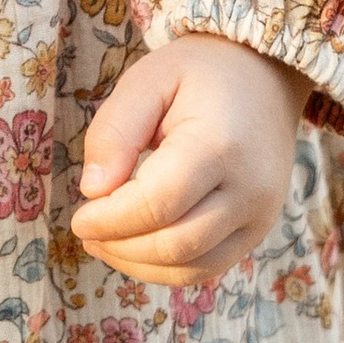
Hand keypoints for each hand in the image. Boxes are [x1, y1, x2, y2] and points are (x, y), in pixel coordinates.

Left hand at [71, 35, 308, 287]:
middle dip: (121, 247)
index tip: (79, 217)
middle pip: (178, 245)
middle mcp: (250, 190)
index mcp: (220, 145)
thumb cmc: (198, 73)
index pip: (159, 203)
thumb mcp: (148, 80)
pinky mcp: (258, 231)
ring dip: (140, 265)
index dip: (112, 220)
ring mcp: (260, 216)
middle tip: (85, 232)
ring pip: (195, 268)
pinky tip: (135, 248)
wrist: (264, 77)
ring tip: (103, 243)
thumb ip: (115, 131)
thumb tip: (92, 190)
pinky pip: (210, 267)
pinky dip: (167, 269)